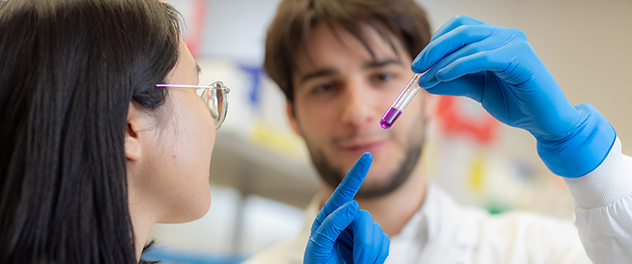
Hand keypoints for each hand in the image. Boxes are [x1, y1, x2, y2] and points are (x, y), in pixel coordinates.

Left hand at [304, 153, 389, 263]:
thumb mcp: (319, 246)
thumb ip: (331, 224)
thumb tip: (352, 205)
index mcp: (329, 216)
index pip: (344, 192)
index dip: (356, 173)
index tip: (366, 156)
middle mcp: (347, 219)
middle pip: (365, 219)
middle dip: (363, 242)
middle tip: (357, 261)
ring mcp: (362, 230)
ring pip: (377, 232)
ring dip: (368, 253)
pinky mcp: (374, 241)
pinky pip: (385, 243)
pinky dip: (377, 256)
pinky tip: (364, 263)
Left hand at [411, 15, 614, 176]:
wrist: (545, 121)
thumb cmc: (515, 104)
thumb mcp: (476, 91)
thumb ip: (453, 82)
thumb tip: (424, 80)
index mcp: (495, 39)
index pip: (460, 27)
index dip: (437, 42)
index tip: (419, 63)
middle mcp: (505, 35)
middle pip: (461, 30)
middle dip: (434, 49)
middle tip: (416, 67)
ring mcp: (514, 43)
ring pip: (469, 42)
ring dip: (442, 60)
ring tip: (426, 78)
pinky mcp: (520, 57)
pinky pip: (482, 56)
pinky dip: (459, 64)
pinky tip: (443, 76)